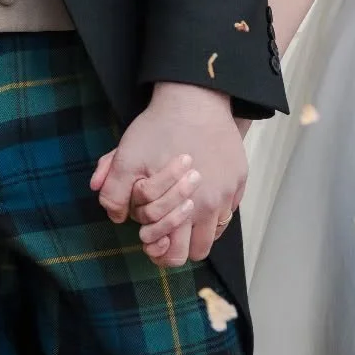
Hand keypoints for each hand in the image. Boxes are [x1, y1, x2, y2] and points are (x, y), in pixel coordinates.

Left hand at [92, 82, 247, 266]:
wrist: (193, 98)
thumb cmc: (159, 128)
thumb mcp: (126, 158)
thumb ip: (114, 192)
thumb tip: (117, 217)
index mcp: (183, 208)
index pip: (176, 255)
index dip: (160, 252)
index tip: (152, 238)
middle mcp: (210, 205)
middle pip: (198, 251)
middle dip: (181, 245)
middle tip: (168, 229)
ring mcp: (228, 192)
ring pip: (217, 231)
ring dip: (200, 227)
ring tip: (185, 210)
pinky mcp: (240, 178)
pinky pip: (229, 208)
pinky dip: (216, 207)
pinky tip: (201, 190)